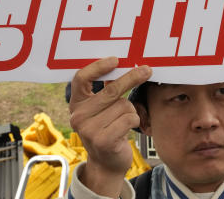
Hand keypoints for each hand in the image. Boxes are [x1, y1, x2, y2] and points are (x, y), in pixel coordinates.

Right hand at [69, 57, 151, 197]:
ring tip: (123, 121)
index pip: (81, 78)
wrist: (106, 164)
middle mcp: (78, 116)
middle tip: (147, 70)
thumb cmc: (106, 130)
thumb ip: (106, 89)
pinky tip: (127, 128)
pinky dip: (134, 120)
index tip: (116, 60)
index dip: (98, 67)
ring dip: (130, 110)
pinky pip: (129, 118)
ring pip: (123, 105)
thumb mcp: (100, 109)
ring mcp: (89, 130)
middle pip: (110, 90)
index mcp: (76, 104)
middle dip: (132, 78)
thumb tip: (123, 64)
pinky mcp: (103, 140)